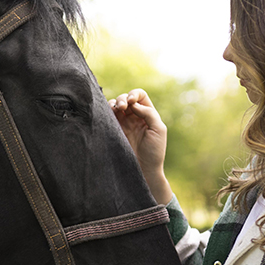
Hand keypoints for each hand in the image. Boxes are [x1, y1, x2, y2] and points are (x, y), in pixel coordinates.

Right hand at [109, 88, 172, 203]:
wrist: (143, 169)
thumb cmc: (154, 152)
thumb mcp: (159, 130)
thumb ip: (149, 113)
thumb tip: (133, 104)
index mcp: (147, 114)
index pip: (140, 96)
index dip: (134, 94)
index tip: (132, 103)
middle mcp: (134, 116)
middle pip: (126, 98)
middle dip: (123, 99)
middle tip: (122, 107)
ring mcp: (123, 123)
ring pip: (115, 105)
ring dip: (114, 103)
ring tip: (116, 110)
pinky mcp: (114, 130)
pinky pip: (107, 116)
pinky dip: (106, 111)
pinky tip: (108, 113)